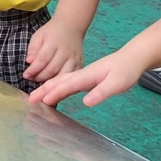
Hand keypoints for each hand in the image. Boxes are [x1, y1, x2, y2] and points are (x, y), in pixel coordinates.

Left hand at [23, 17, 84, 83]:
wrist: (71, 27)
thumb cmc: (51, 32)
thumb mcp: (39, 35)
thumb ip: (33, 48)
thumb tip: (29, 62)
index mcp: (54, 42)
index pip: (43, 59)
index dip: (33, 69)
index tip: (25, 75)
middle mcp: (65, 52)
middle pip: (52, 69)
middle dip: (39, 77)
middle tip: (31, 79)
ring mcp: (74, 58)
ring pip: (62, 75)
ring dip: (50, 82)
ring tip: (41, 84)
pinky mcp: (80, 64)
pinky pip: (71, 76)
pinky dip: (62, 83)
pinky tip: (53, 84)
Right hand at [26, 48, 144, 106]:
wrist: (131, 58)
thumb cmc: (125, 71)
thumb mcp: (117, 83)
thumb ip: (101, 92)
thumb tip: (86, 102)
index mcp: (87, 75)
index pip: (67, 85)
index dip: (54, 93)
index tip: (41, 101)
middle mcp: (81, 74)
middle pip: (58, 82)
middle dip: (43, 90)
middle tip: (29, 100)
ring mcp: (82, 76)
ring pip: (60, 82)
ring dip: (46, 88)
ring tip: (35, 97)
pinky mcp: (85, 79)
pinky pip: (66, 83)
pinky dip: (56, 88)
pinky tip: (53, 92)